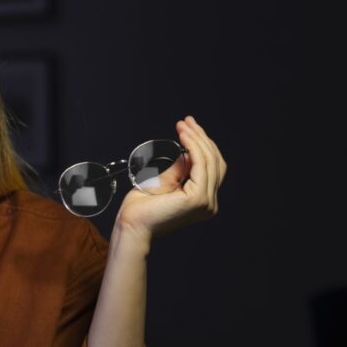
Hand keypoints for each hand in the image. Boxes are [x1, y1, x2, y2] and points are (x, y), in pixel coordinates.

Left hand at [116, 115, 226, 241]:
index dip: (203, 145)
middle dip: (202, 138)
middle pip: (215, 162)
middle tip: (187, 121)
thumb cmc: (141, 208)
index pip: (212, 168)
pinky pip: (201, 164)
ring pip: (209, 160)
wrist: (131, 224)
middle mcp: (209, 204)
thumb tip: (187, 152)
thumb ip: (180, 169)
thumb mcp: (164, 182)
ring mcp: (206, 202)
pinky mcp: (198, 198)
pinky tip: (184, 135)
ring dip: (196, 138)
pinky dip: (194, 146)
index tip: (189, 127)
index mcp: (203, 201)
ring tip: (183, 125)